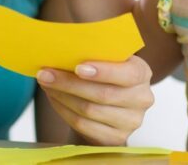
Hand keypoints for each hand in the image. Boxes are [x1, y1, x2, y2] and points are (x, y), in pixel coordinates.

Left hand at [36, 56, 154, 145]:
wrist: (110, 107)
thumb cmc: (106, 76)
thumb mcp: (109, 60)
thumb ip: (96, 52)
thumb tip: (64, 46)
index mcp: (142, 73)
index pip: (127, 74)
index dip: (103, 72)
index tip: (78, 67)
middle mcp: (142, 99)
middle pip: (103, 94)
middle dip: (69, 83)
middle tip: (45, 73)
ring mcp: (131, 122)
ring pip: (89, 110)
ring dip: (62, 96)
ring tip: (46, 84)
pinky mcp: (116, 139)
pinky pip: (83, 125)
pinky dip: (64, 110)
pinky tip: (54, 98)